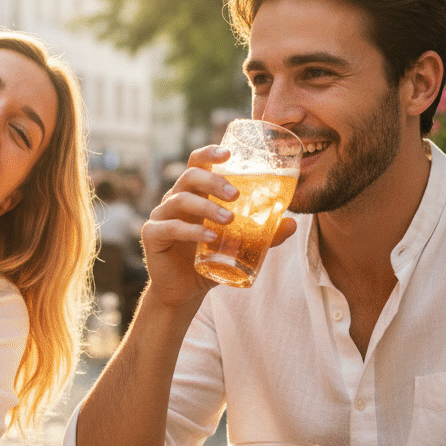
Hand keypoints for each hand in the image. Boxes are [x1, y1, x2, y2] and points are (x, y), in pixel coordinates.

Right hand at [141, 145, 295, 307]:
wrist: (184, 291)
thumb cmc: (210, 259)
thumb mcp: (239, 245)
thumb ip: (263, 235)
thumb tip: (292, 224)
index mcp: (194, 193)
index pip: (197, 164)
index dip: (209, 154)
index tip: (228, 154)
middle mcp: (175, 199)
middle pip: (190, 177)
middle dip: (214, 182)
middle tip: (236, 195)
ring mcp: (161, 216)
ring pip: (180, 200)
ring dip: (206, 207)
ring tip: (229, 220)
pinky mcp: (152, 236)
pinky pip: (170, 227)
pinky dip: (190, 230)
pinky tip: (209, 236)